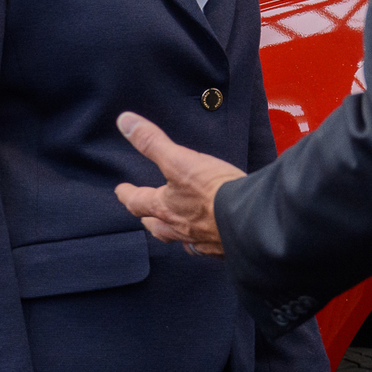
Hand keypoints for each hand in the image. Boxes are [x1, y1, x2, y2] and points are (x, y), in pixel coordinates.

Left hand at [114, 111, 245, 255]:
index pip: (137, 202)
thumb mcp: (179, 160)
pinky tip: (208, 242)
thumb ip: (152, 142)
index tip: (121, 191)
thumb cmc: (213, 191)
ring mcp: (201, 241)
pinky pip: (207, 249)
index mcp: (165, 207)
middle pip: (157, 227)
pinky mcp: (223, 248)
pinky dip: (203, 244)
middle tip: (143, 217)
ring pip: (181, 240)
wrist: (251, 219)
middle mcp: (180, 227)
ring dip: (173, 234)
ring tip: (172, 231)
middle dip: (148, 220)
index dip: (127, 195)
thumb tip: (125, 122)